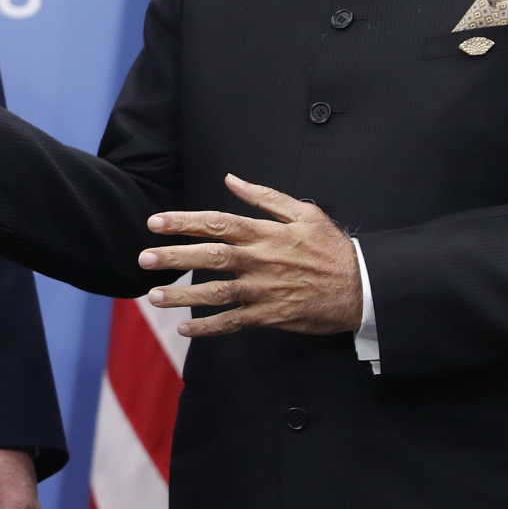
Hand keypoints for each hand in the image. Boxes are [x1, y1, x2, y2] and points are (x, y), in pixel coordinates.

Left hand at [142, 174, 362, 338]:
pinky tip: (185, 328)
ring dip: (183, 296)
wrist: (363, 288)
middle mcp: (261, 261)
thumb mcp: (306, 213)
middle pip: (211, 256)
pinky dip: (208, 327)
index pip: (218, 223)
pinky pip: (234, 322)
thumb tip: (231, 179)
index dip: (185, 222)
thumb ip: (265, 197)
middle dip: (175, 258)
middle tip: (144, 259)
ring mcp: (264, 290)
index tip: (155, 222)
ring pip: (217, 293)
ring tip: (153, 297)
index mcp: (267, 233)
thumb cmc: (332, 248)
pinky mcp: (270, 315)